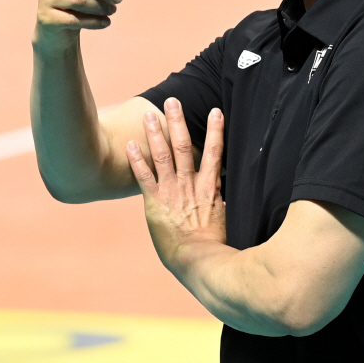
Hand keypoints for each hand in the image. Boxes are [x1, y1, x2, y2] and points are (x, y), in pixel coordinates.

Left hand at [126, 98, 225, 273]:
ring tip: (148, 115)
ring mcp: (172, 192)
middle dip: (177, 122)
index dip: (216, 130)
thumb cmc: (216, 246)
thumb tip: (234, 197)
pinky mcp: (155, 203)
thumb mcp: (226, 220)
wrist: (200, 261)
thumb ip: (224, 204)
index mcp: (210, 188)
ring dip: (155, 133)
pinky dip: (136, 160)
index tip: (216, 112)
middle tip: (172, 101)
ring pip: (163, 156)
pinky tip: (129, 145)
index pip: (215, 152)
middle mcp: (191, 184)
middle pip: (184, 146)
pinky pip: (144, 177)